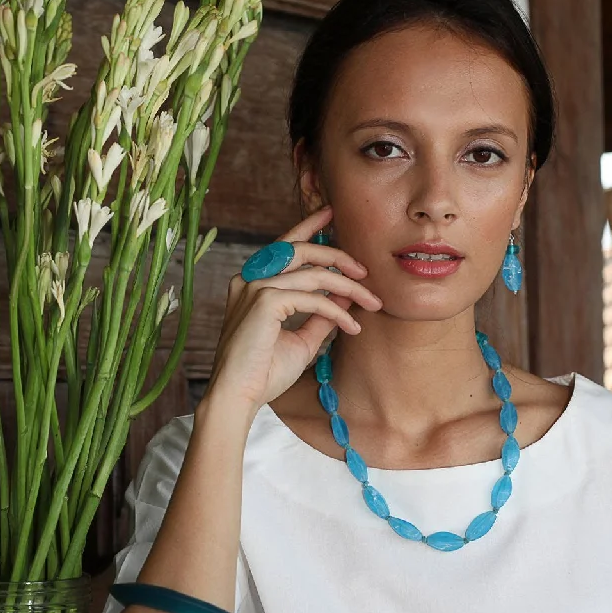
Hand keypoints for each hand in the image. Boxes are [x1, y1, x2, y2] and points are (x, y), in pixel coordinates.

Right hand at [202, 206, 382, 414]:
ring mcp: (254, 287)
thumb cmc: (264, 373)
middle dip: (338, 255)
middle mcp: (249, 279)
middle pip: (300, 249)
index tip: (331, 214)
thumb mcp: (301, 339)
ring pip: (312, 273)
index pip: (284, 246)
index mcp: (252, 283)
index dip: (308, 226)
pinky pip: (313, 298)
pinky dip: (337, 311)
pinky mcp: (264, 302)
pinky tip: (353, 326)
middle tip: (365, 270)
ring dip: (348, 287)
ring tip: (372, 302)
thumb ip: (321, 315)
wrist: (239, 398)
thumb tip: (345, 294)